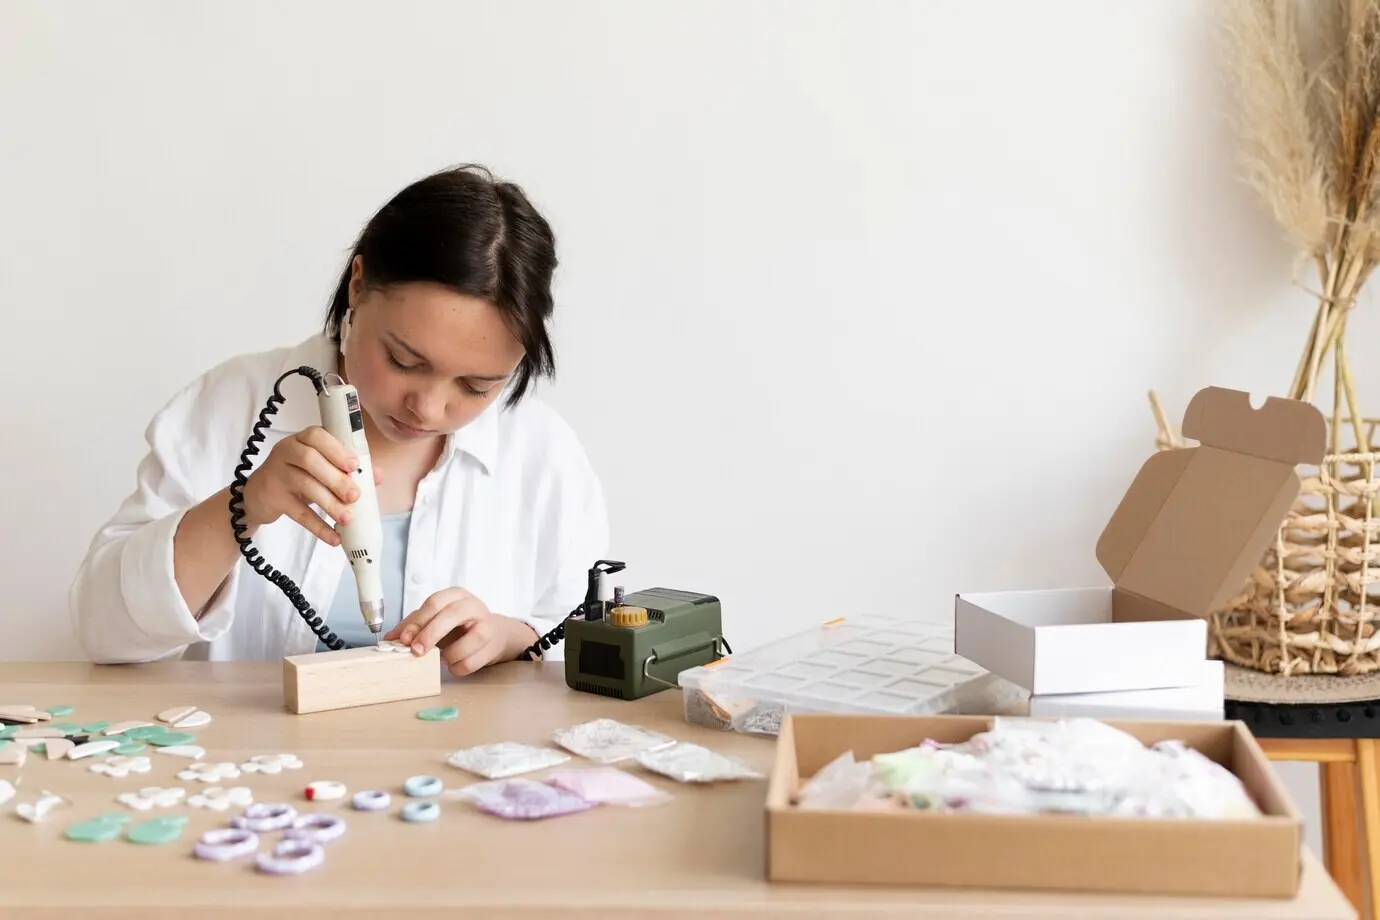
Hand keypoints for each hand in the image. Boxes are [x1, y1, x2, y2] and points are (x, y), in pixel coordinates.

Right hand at [240, 426, 382, 545]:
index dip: (336, 449)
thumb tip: (377, 475)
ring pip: (304, 485)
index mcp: (301, 440)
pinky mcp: (272, 498)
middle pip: (310, 460)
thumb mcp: (319, 469)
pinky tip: (334, 537)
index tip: (354, 465)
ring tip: (348, 518)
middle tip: (355, 496)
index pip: (316, 436)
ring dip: (329, 503)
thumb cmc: (295, 477)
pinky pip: (297, 513)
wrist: (257, 497)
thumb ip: (348, 470)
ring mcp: (276, 474)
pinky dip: (318, 527)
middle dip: (336, 478)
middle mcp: (286, 452)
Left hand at [385, 587, 538, 675]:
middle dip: (430, 635)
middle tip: (416, 651)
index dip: (418, 621)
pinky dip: (458, 667)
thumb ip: (413, 625)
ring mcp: (487, 624)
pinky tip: (454, 664)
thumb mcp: (435, 619)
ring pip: (469, 640)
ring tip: (442, 658)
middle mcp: (472, 605)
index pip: (434, 603)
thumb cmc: (458, 625)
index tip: (404, 639)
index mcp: (455, 595)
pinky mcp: (493, 644)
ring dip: (450, 654)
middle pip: (451, 615)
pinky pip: (473, 661)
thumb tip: (390, 638)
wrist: (492, 632)